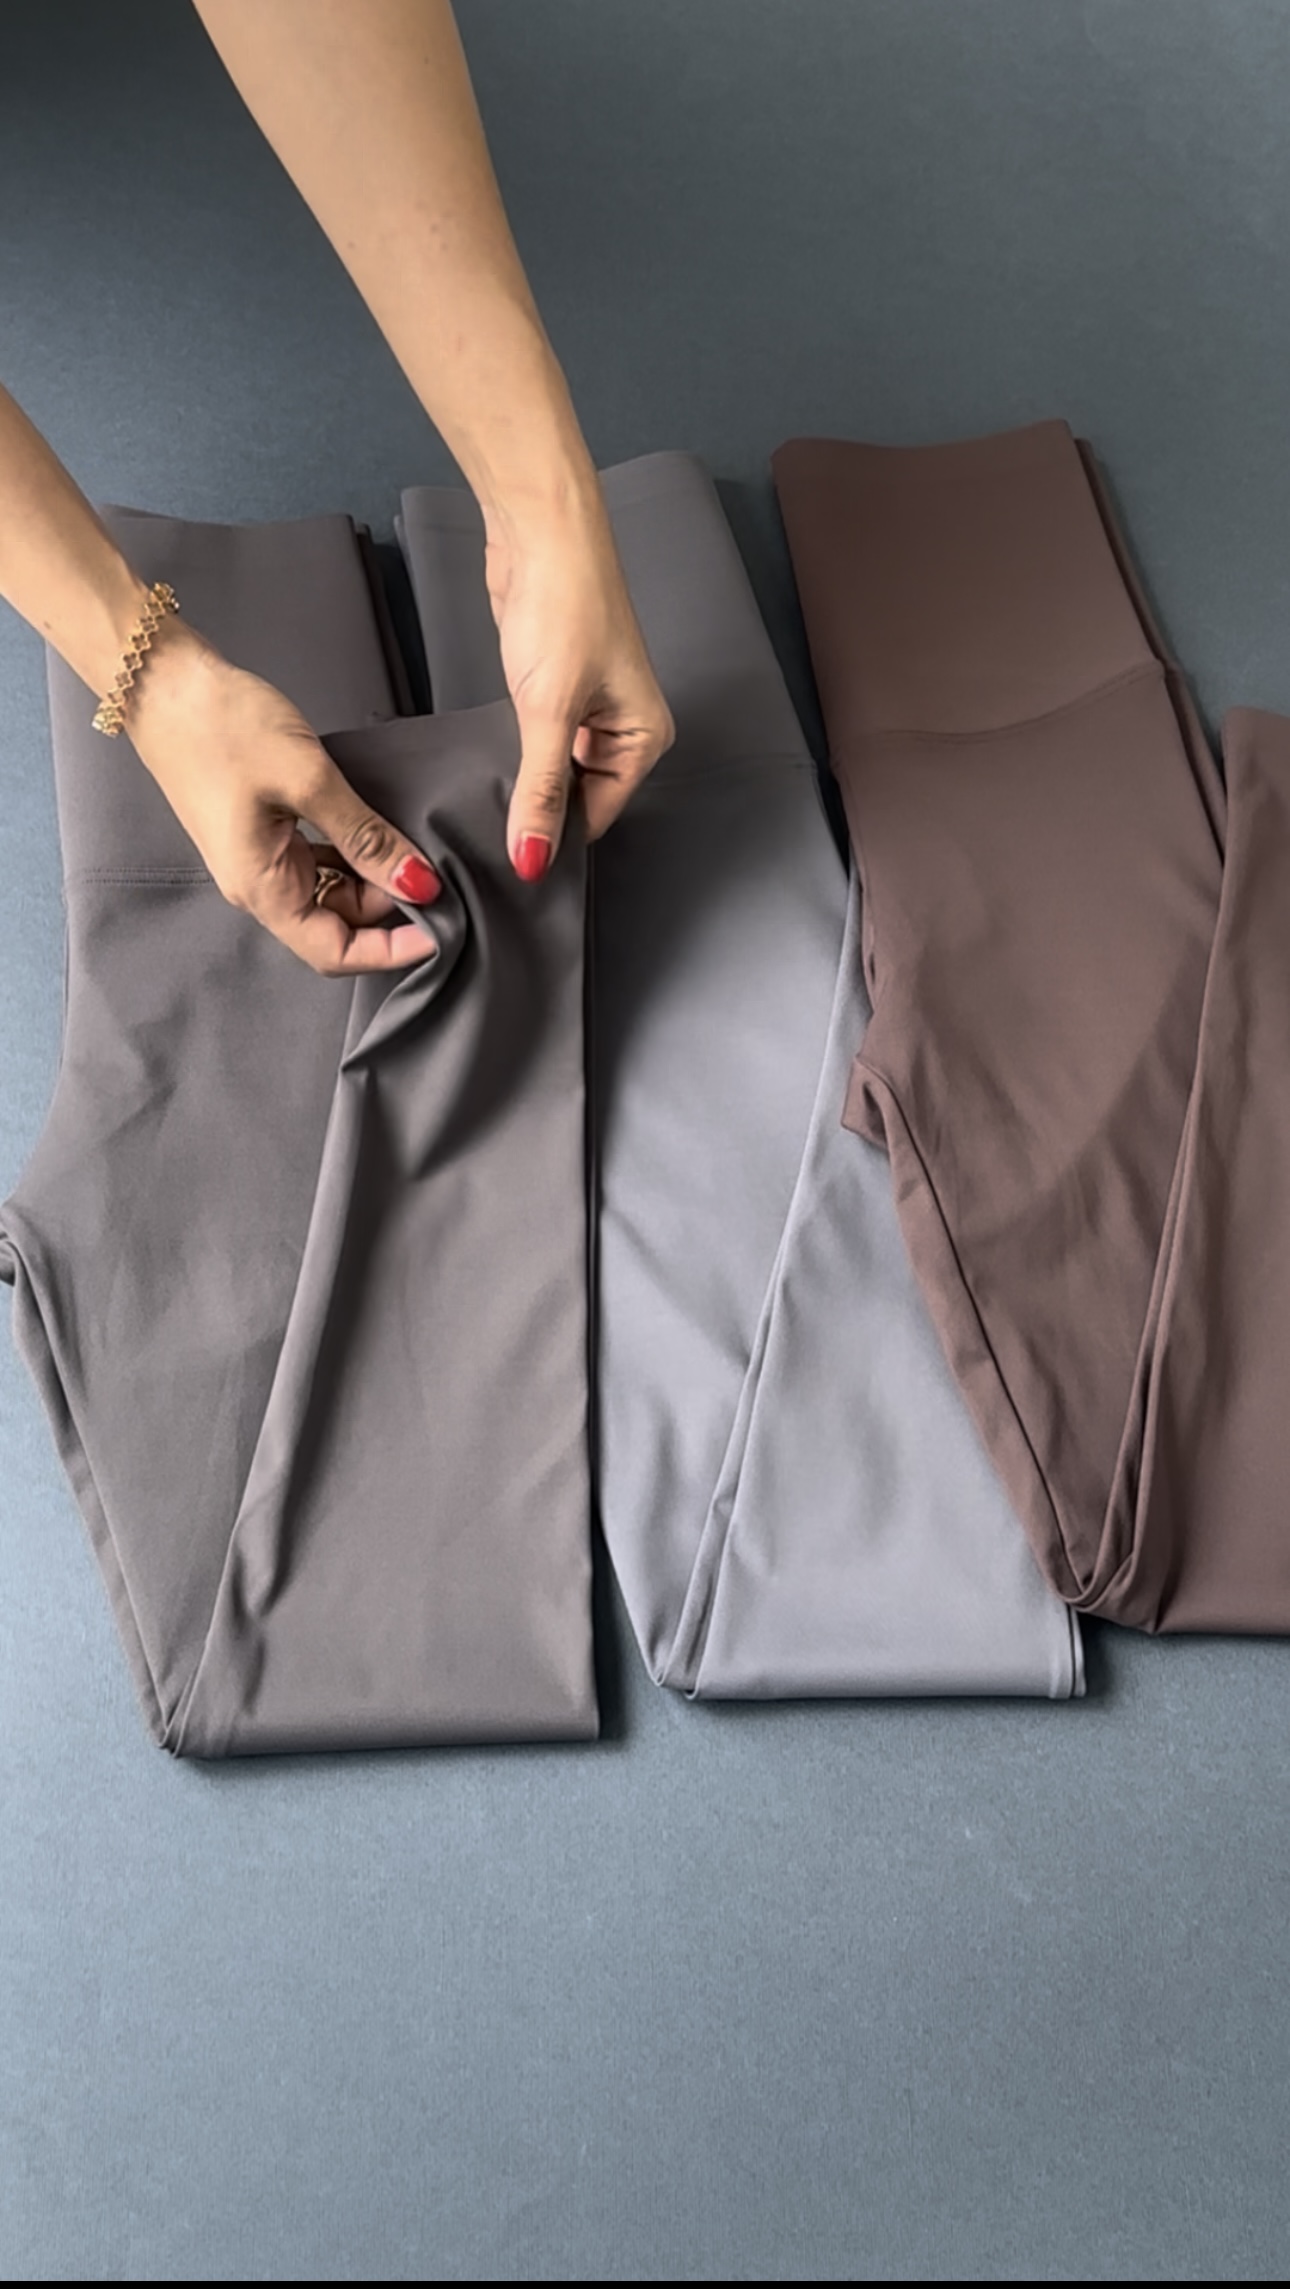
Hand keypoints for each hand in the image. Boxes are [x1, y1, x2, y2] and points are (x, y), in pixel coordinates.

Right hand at [128, 622, 441, 973]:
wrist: (162, 680)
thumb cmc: (222, 726)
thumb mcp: (308, 780)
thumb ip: (366, 838)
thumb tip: (418, 883)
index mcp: (261, 889)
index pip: (334, 954)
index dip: (390, 951)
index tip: (441, 928)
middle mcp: (257, 885)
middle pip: (336, 926)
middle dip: (387, 908)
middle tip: (435, 871)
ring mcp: (259, 858)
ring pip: (330, 893)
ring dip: (372, 879)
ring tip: (414, 847)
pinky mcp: (263, 831)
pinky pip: (318, 862)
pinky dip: (352, 854)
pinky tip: (379, 829)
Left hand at [483, 486, 673, 880]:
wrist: (539, 533)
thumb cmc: (565, 606)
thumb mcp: (550, 711)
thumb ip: (541, 791)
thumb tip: (534, 860)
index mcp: (644, 739)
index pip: (599, 816)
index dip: (556, 839)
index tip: (511, 859)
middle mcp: (623, 729)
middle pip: (579, 799)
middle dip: (539, 811)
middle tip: (491, 824)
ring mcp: (589, 710)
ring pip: (555, 772)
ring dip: (524, 781)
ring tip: (487, 790)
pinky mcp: (555, 693)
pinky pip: (537, 744)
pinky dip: (516, 754)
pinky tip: (490, 759)